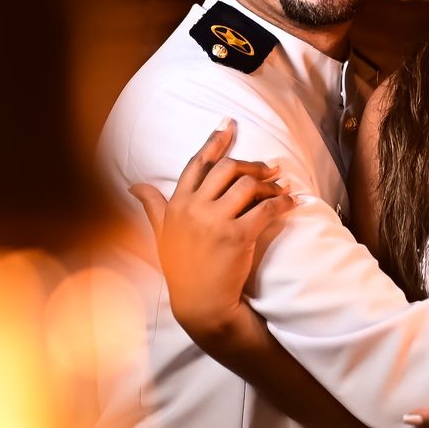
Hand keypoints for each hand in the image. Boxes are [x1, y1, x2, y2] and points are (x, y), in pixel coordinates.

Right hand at [129, 118, 294, 346]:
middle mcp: (194, 208)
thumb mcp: (162, 234)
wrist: (200, 304)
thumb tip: (134, 185)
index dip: (214, 141)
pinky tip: (293, 203)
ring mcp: (215, 221)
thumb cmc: (182, 269)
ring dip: (270, 185)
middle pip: (227, 168)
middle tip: (270, 169)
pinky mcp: (238, 236)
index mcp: (177, 204)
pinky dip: (283, 203)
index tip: (229, 124)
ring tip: (282, 188)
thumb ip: (153, 207)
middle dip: (252, 165)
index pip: (197, 164)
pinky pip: (265, 209)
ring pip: (247, 185)